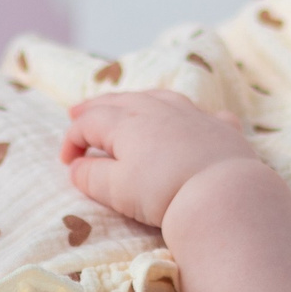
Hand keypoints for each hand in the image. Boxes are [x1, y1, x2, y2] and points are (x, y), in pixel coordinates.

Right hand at [58, 89, 261, 227]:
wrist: (223, 194)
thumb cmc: (164, 192)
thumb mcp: (117, 190)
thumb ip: (91, 176)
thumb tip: (76, 167)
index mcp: (128, 122)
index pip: (90, 122)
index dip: (72, 139)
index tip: (67, 162)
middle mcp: (158, 110)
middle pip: (119, 101)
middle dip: (95, 108)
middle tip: (76, 112)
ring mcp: (193, 115)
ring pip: (158, 97)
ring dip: (135, 100)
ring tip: (124, 105)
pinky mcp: (221, 128)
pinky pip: (200, 113)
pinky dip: (186, 114)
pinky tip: (188, 120)